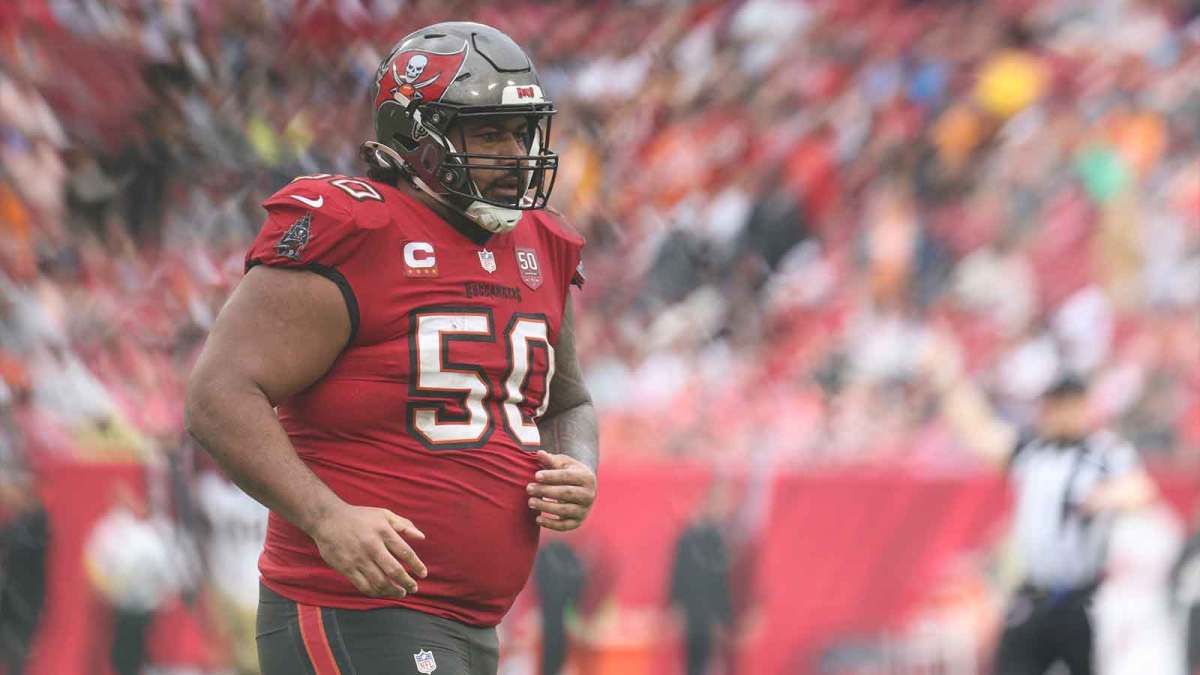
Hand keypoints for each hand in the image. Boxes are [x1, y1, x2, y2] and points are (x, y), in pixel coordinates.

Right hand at [309, 503, 427, 598]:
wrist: (327, 519)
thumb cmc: (359, 516)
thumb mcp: (383, 514)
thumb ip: (403, 525)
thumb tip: (421, 537)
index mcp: (383, 531)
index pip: (405, 552)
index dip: (417, 565)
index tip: (423, 574)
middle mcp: (372, 546)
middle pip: (394, 570)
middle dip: (407, 582)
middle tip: (414, 588)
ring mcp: (358, 558)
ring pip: (380, 581)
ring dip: (393, 590)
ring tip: (401, 593)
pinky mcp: (346, 568)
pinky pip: (363, 586)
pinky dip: (376, 592)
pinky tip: (383, 592)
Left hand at [527, 450, 595, 530]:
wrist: (581, 487)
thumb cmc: (568, 472)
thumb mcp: (562, 463)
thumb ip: (550, 460)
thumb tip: (539, 453)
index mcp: (587, 477)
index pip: (568, 477)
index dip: (552, 476)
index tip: (536, 475)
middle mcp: (589, 495)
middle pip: (566, 493)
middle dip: (546, 491)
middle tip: (528, 488)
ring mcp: (584, 510)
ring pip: (565, 510)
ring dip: (546, 507)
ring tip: (530, 502)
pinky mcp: (578, 522)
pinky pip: (564, 526)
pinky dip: (551, 524)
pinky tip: (537, 518)